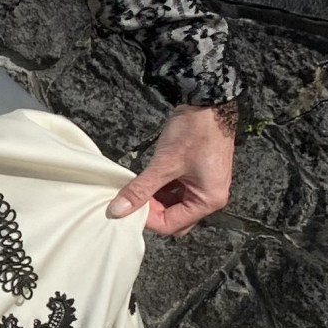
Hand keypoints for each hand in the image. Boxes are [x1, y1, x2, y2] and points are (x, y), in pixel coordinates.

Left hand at [106, 103, 234, 236]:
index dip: (147, 218)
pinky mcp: (195, 175)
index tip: (126, 208)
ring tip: (136, 186)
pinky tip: (146, 179)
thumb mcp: (164, 163)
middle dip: (151, 210)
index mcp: (208, 200)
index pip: (171, 225)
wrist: (208, 102)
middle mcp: (209, 197)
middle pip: (173, 218)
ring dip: (154, 198)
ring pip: (172, 204)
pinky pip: (175, 190)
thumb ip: (140, 189)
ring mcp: (203, 186)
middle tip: (131, 198)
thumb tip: (118, 210)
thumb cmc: (195, 131)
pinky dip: (159, 187)